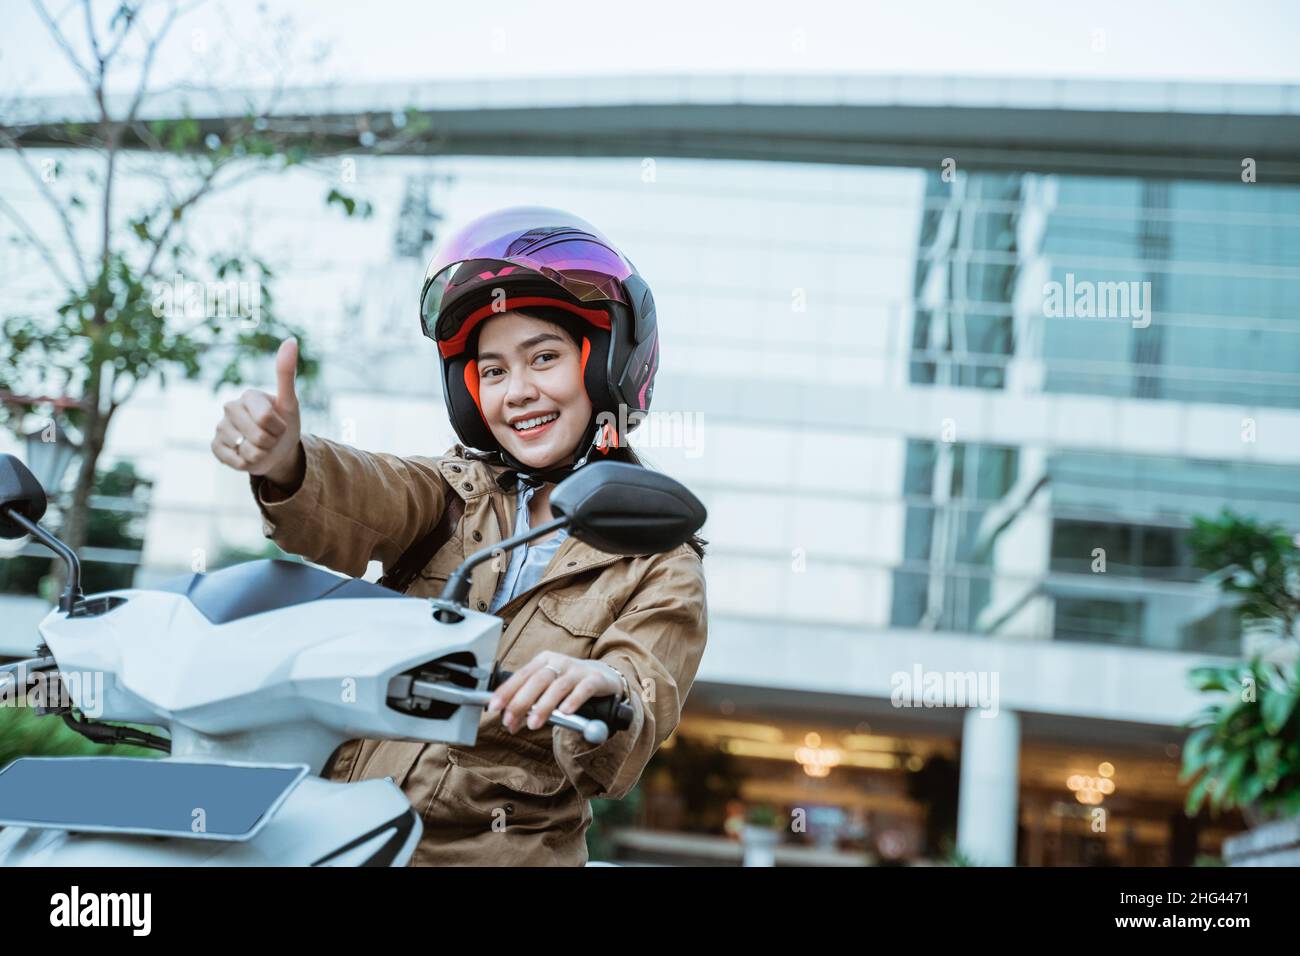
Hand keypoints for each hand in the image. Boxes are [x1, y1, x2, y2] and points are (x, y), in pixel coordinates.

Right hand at [211, 337, 302, 485]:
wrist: (277, 450)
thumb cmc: (285, 423)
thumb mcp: (290, 402)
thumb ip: (286, 373)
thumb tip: (291, 340)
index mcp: (248, 395)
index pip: (267, 419)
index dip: (279, 428)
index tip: (280, 424)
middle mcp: (230, 407)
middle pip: (258, 436)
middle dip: (271, 442)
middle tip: (271, 437)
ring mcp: (220, 427)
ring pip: (247, 451)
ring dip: (260, 454)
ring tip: (260, 446)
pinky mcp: (215, 446)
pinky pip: (234, 460)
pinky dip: (246, 463)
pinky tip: (246, 454)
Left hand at [487, 651, 622, 732]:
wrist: (603, 676)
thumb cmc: (569, 684)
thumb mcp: (547, 687)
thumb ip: (529, 700)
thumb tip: (508, 719)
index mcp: (543, 660)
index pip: (521, 675)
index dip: (506, 691)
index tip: (494, 707)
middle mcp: (559, 662)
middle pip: (537, 680)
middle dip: (521, 702)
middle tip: (510, 722)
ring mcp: (578, 670)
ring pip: (558, 686)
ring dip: (543, 706)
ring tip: (533, 724)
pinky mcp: (595, 679)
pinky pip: (583, 689)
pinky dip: (573, 700)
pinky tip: (565, 712)